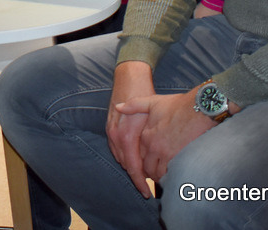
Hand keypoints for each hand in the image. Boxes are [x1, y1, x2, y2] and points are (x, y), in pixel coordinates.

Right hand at [107, 62, 155, 196]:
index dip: (140, 181)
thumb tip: (158, 163)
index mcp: (126, 135)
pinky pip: (116, 148)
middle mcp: (116, 135)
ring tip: (144, 175)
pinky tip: (134, 158)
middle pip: (125, 165)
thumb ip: (150, 140)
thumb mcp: (151, 115)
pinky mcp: (110, 126)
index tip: (147, 192)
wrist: (129, 75)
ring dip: (130, 167)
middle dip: (136, 176)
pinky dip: (125, 156)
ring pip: (120, 157)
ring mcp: (111, 131)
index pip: (133, 167)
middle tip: (149, 187)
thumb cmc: (143, 93)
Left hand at [117, 89, 216, 183]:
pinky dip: (168, 176)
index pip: (137, 154)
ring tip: (161, 176)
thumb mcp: (153, 102)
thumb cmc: (178, 105)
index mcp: (146, 135)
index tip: (144, 163)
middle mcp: (153, 146)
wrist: (198, 108)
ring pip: (157, 172)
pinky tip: (172, 174)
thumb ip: (134, 105)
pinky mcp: (178, 158)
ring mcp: (166, 153)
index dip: (140, 160)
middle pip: (146, 167)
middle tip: (152, 174)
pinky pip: (169, 173)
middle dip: (148, 172)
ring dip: (158, 175)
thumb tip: (118, 106)